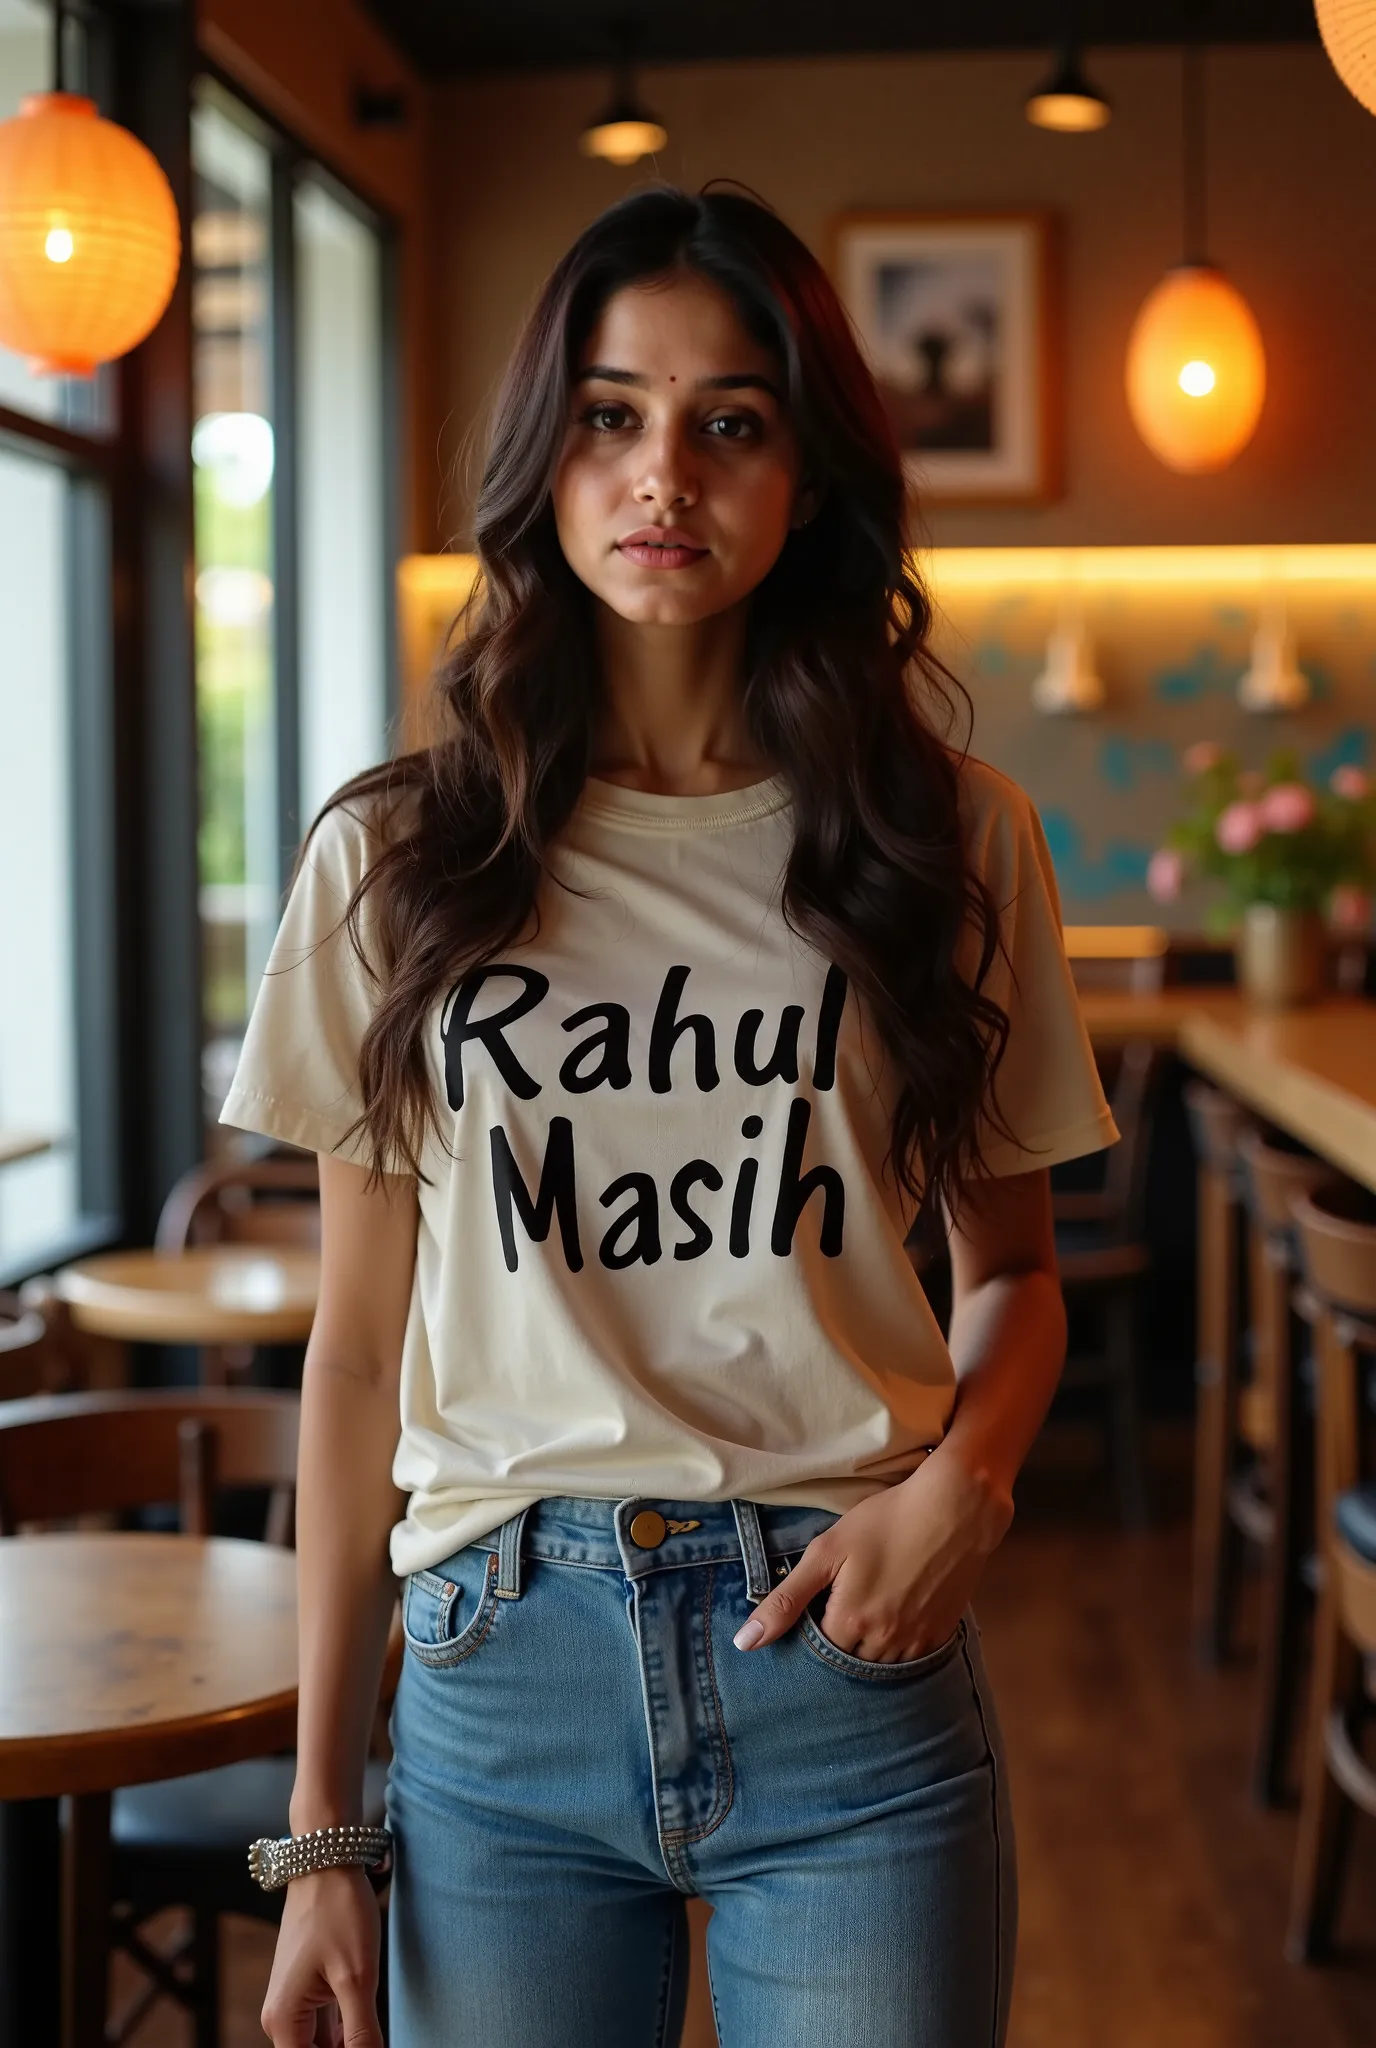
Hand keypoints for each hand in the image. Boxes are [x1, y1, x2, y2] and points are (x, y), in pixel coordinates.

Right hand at [259, 1866, 383, 2046]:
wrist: (326, 1862)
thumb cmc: (338, 1912)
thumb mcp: (357, 1977)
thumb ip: (361, 2033)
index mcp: (283, 2021)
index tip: (371, 2047)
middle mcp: (281, 2017)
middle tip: (375, 2040)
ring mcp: (294, 2002)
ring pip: (323, 2044)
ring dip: (349, 2045)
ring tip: (372, 2035)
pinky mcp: (308, 1988)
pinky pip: (326, 2025)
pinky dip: (347, 2032)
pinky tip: (369, 2028)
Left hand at [731, 1446, 1013, 1662]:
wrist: (955, 1509)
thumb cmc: (886, 1521)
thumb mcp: (827, 1551)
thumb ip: (786, 1599)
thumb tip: (745, 1643)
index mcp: (849, 1624)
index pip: (816, 1654)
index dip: (809, 1635)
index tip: (813, 1613)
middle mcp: (883, 1644)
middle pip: (848, 1664)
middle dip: (839, 1646)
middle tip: (841, 1608)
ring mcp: (915, 1643)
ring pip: (880, 1665)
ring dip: (867, 1648)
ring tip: (866, 1613)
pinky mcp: (941, 1635)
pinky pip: (910, 1658)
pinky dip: (897, 1646)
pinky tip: (895, 1615)